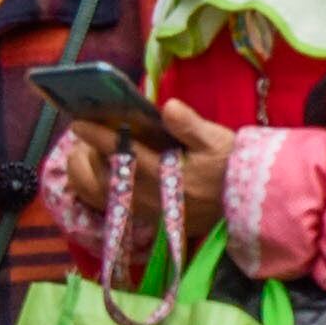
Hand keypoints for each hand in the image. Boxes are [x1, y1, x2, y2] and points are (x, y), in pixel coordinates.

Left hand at [64, 105, 236, 246]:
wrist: (246, 202)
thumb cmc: (231, 167)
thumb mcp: (217, 141)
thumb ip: (190, 125)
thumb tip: (168, 106)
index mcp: (162, 173)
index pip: (120, 151)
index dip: (96, 136)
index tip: (78, 122)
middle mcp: (146, 195)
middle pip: (97, 180)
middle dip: (81, 159)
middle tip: (81, 140)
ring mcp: (143, 209)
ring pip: (97, 197)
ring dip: (83, 176)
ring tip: (84, 157)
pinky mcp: (146, 218)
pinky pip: (108, 207)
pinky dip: (94, 191)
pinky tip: (97, 175)